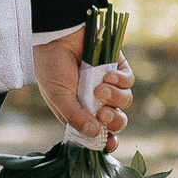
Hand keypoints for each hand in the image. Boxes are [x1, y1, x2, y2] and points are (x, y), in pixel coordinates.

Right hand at [34, 28, 133, 149]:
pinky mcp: (117, 68)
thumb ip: (75, 116)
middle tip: (104, 114)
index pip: (98, 132)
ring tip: (100, 89)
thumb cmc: (50, 64)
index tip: (110, 144)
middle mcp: (96, 100)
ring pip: (124, 101)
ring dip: (115, 98)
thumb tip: (95, 134)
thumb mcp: (57, 95)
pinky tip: (108, 75)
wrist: (56, 33)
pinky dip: (121, 80)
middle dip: (114, 121)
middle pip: (116, 120)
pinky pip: (128, 81)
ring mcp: (107, 84)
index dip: (106, 140)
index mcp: (79, 110)